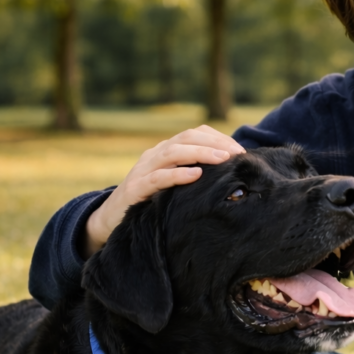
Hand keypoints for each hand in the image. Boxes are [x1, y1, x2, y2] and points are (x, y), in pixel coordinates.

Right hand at [82, 125, 244, 257]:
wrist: (112, 218)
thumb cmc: (152, 200)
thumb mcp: (175, 184)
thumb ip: (195, 174)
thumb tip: (231, 174)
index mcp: (166, 151)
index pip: (195, 134)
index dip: (218, 138)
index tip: (240, 150)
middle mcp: (154, 156)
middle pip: (186, 138)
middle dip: (214, 143)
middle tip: (236, 154)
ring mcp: (143, 170)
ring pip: (172, 153)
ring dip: (200, 154)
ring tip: (222, 160)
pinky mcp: (135, 188)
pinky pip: (157, 178)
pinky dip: (177, 175)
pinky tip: (195, 175)